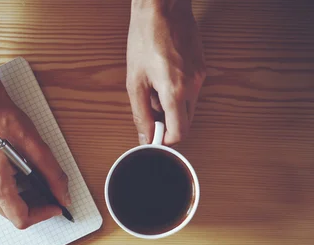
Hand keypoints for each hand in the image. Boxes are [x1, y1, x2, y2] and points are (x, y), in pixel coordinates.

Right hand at [0, 94, 70, 228]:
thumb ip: (52, 175)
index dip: (43, 215)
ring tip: (35, 178)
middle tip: (50, 193)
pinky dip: (12, 191)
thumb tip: (63, 195)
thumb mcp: (35, 145)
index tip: (56, 205)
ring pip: (4, 207)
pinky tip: (21, 173)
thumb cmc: (0, 117)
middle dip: (34, 208)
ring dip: (23, 200)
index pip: (21, 218)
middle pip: (12, 215)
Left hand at [126, 0, 205, 144]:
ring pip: (188, 107)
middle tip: (149, 112)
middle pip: (185, 122)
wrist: (162, 8)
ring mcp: (200, 76)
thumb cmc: (146, 38)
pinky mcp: (201, 68)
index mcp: (176, 91)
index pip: (180, 132)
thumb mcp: (134, 81)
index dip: (166, 139)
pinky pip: (191, 92)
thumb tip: (145, 137)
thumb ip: (140, 113)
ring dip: (170, 108)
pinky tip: (161, 78)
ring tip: (153, 88)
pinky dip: (176, 94)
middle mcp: (194, 86)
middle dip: (167, 123)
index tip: (153, 137)